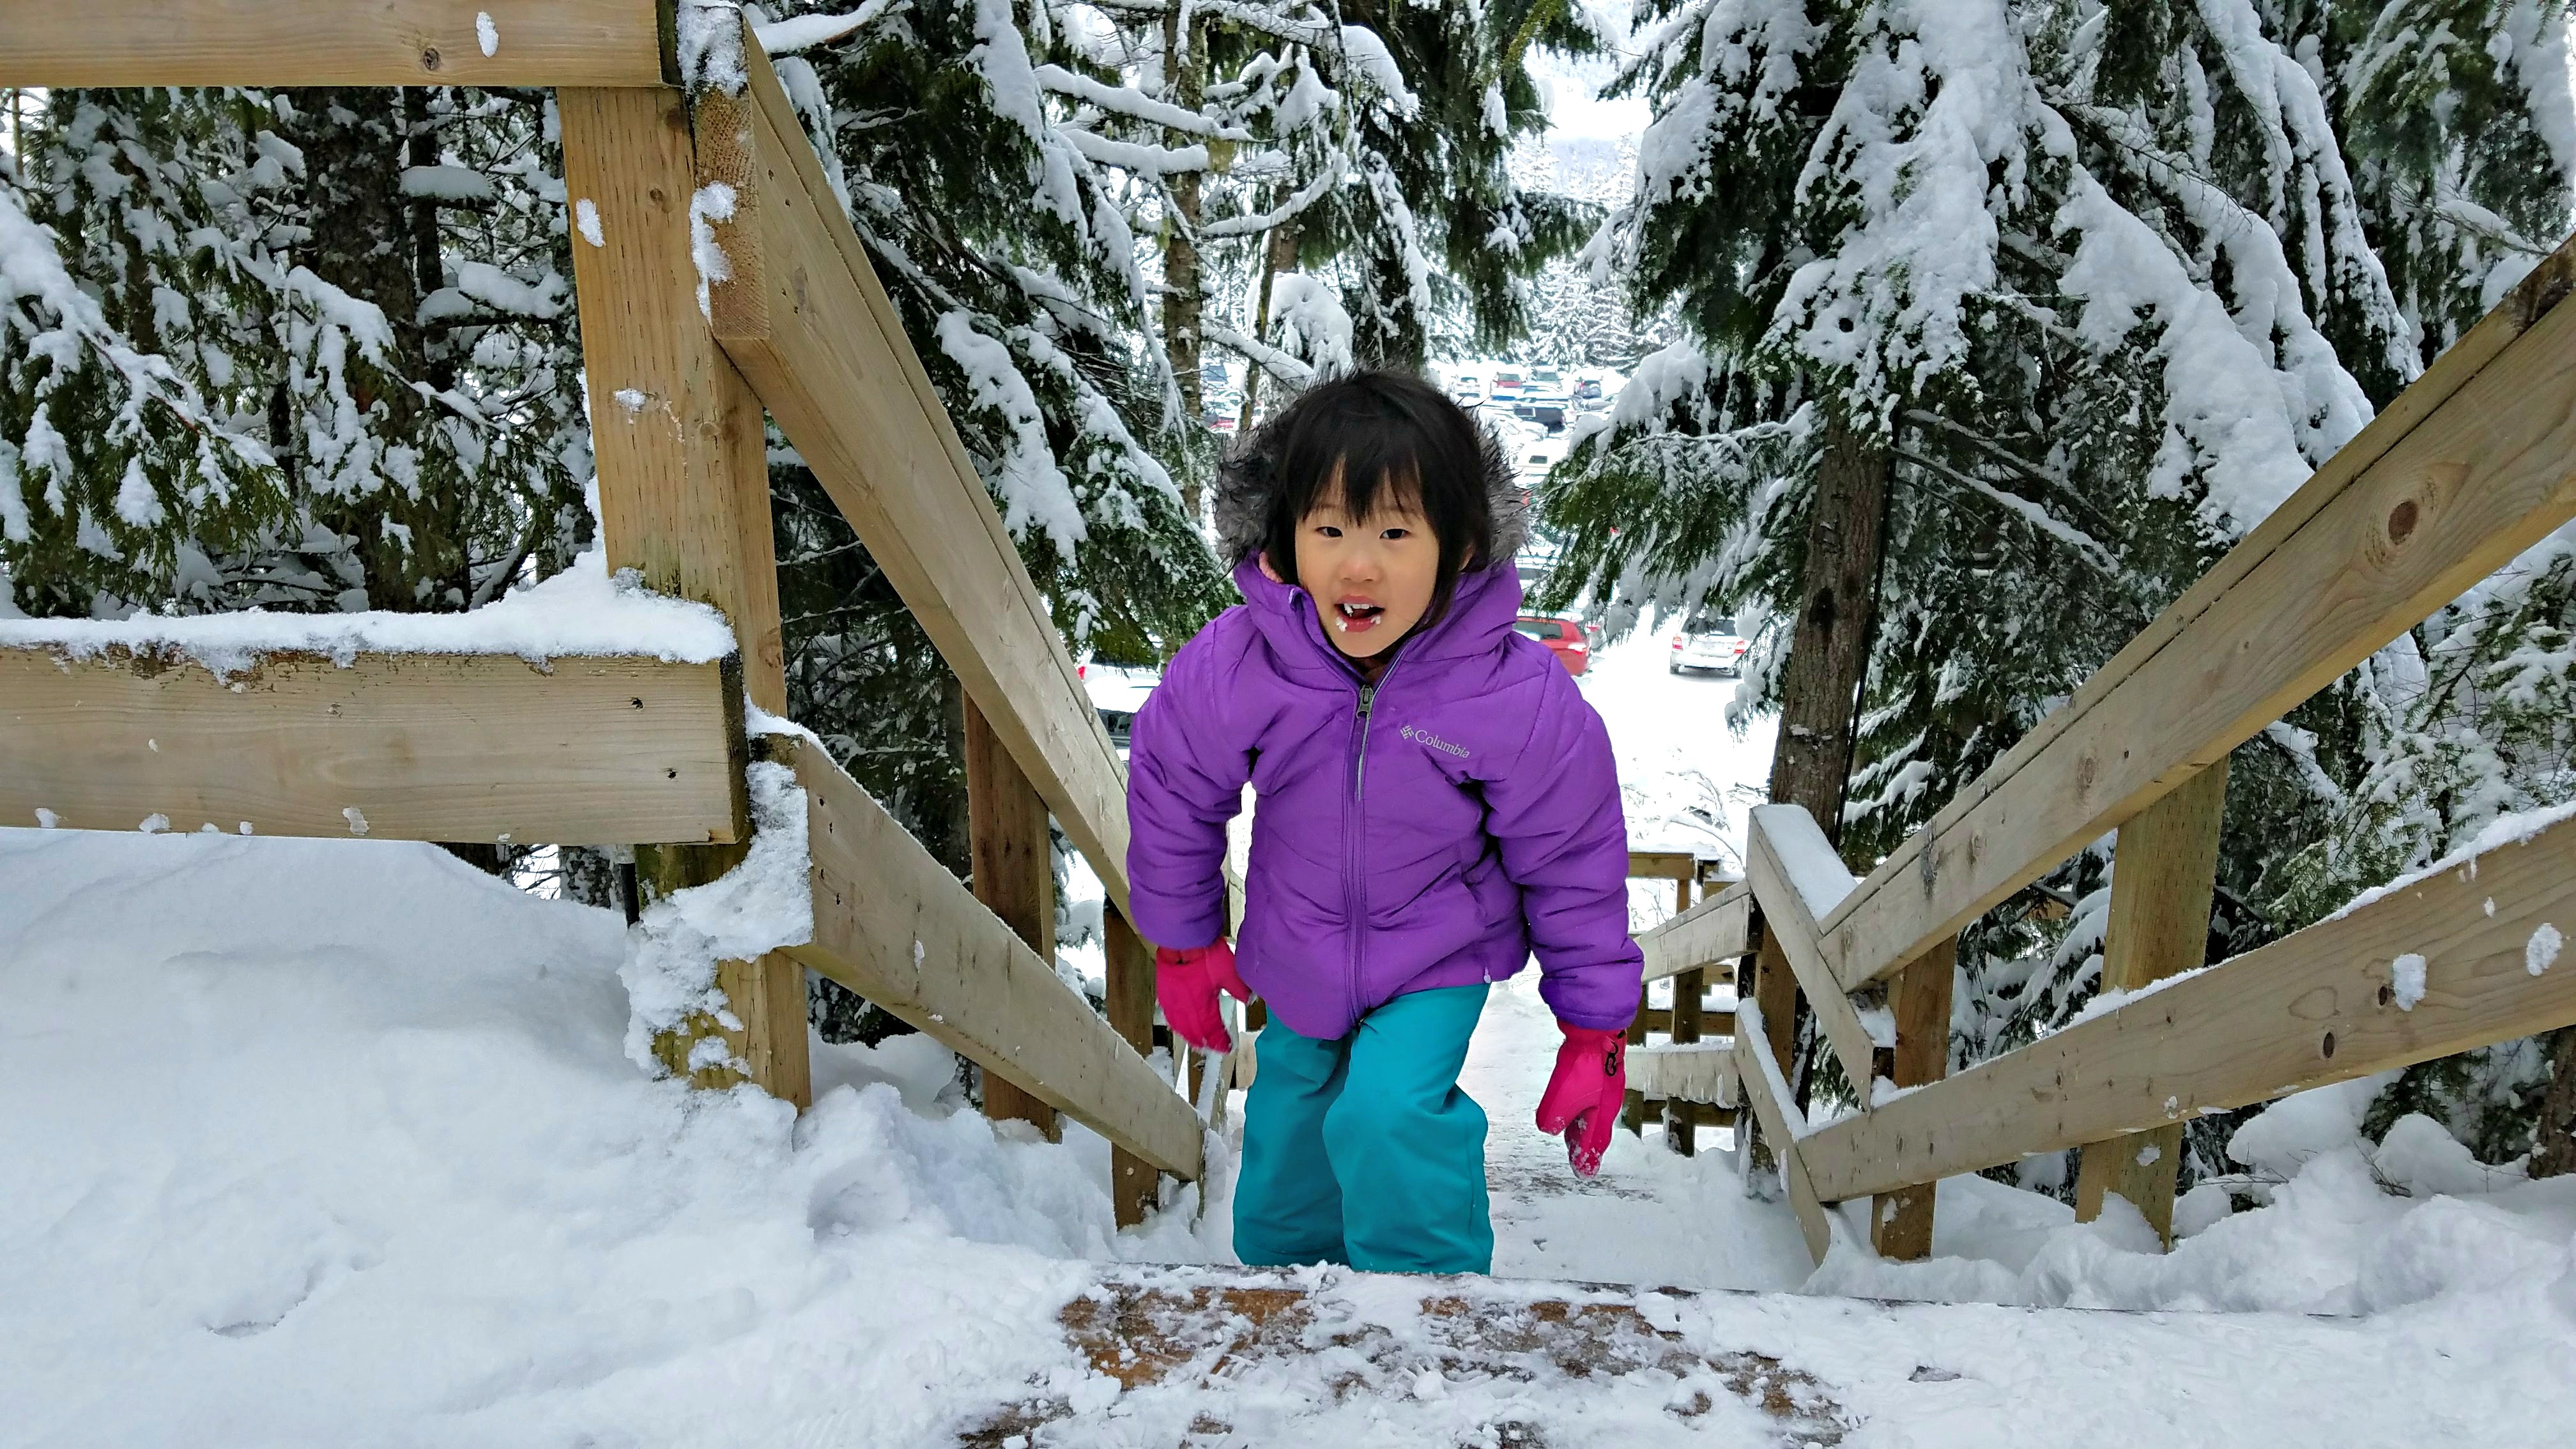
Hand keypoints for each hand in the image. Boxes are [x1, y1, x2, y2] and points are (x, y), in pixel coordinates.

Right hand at [1156, 940, 1250, 1053]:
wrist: (1182, 938)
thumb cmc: (1205, 953)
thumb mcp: (1229, 972)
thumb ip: (1239, 990)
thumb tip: (1249, 1001)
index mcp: (1202, 1006)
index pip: (1211, 1030)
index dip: (1219, 1041)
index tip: (1227, 1047)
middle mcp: (1185, 1008)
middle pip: (1194, 1032)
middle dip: (1204, 1042)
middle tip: (1212, 1048)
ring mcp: (1172, 1001)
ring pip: (1179, 1026)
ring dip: (1189, 1036)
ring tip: (1196, 1042)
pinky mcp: (1164, 992)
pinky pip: (1169, 1015)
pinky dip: (1175, 1024)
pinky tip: (1177, 1026)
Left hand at [1534, 1023, 1625, 1177]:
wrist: (1595, 1030)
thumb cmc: (1584, 1065)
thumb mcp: (1563, 1097)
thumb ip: (1555, 1117)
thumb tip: (1549, 1129)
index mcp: (1604, 1112)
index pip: (1595, 1142)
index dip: (1587, 1157)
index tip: (1583, 1172)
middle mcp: (1608, 1102)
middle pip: (1596, 1129)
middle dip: (1585, 1145)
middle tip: (1578, 1158)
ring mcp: (1605, 1086)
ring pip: (1593, 1113)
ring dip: (1581, 1126)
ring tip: (1571, 1135)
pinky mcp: (1598, 1072)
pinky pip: (1589, 1098)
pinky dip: (1580, 1108)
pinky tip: (1573, 1104)